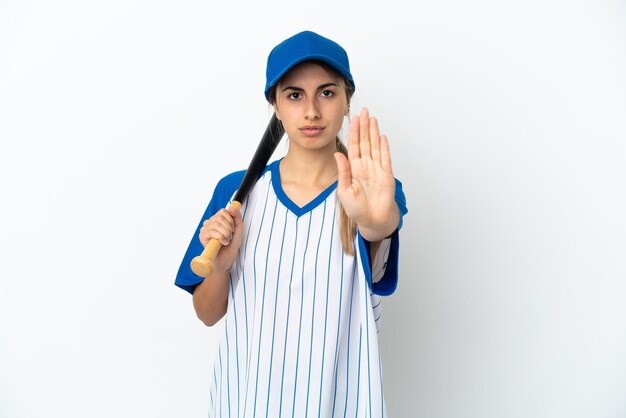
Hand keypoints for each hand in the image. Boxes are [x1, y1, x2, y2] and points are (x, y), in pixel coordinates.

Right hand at [198, 203, 242, 272]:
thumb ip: (237, 217)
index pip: (223, 211)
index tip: (233, 230)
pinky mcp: (202, 237)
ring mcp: (204, 230)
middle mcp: (209, 223)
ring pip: (217, 224)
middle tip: (230, 237)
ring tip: (227, 241)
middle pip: (220, 218)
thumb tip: (232, 207)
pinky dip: (221, 238)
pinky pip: (213, 232)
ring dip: (226, 234)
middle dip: (229, 229)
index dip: (231, 220)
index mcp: (216, 220)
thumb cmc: (231, 246)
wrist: (226, 261)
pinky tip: (222, 243)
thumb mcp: (238, 229)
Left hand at [334, 108, 398, 241]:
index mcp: (353, 169)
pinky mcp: (386, 175)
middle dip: (364, 127)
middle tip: (364, 111)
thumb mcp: (344, 190)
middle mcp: (365, 166)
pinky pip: (385, 158)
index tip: (353, 119)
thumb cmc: (356, 209)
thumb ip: (343, 171)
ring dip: (374, 133)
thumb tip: (338, 154)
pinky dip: (384, 147)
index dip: (354, 132)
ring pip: (375, 146)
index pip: (354, 146)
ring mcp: (376, 169)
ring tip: (373, 118)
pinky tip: (382, 136)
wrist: (372, 220)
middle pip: (365, 142)